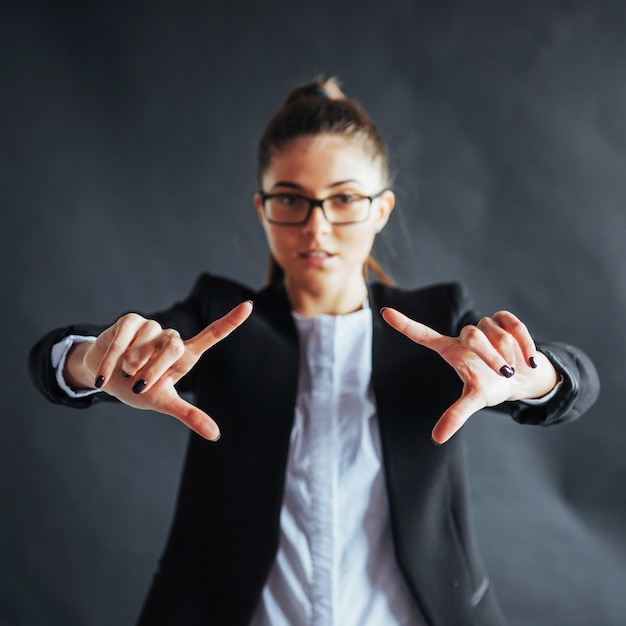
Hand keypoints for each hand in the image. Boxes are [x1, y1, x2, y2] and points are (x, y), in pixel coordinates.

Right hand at [67, 301, 252, 439]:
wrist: (103, 378)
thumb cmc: (137, 389)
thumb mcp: (164, 402)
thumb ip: (189, 415)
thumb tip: (215, 435)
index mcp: (185, 356)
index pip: (213, 334)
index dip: (231, 321)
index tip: (248, 306)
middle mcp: (172, 337)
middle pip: (173, 347)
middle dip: (154, 370)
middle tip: (140, 385)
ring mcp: (152, 327)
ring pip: (144, 347)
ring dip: (130, 366)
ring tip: (125, 371)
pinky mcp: (131, 321)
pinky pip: (123, 341)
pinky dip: (111, 362)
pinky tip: (106, 375)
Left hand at [381, 308, 557, 443]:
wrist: (521, 377)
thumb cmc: (490, 386)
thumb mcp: (474, 400)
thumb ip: (455, 415)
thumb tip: (437, 438)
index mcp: (450, 351)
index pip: (423, 334)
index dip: (405, 324)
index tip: (384, 312)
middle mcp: (464, 336)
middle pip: (472, 335)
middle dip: (491, 357)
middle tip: (503, 373)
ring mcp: (484, 325)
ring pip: (496, 333)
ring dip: (510, 355)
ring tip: (513, 368)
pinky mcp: (504, 320)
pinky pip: (513, 326)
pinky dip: (525, 344)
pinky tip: (529, 360)